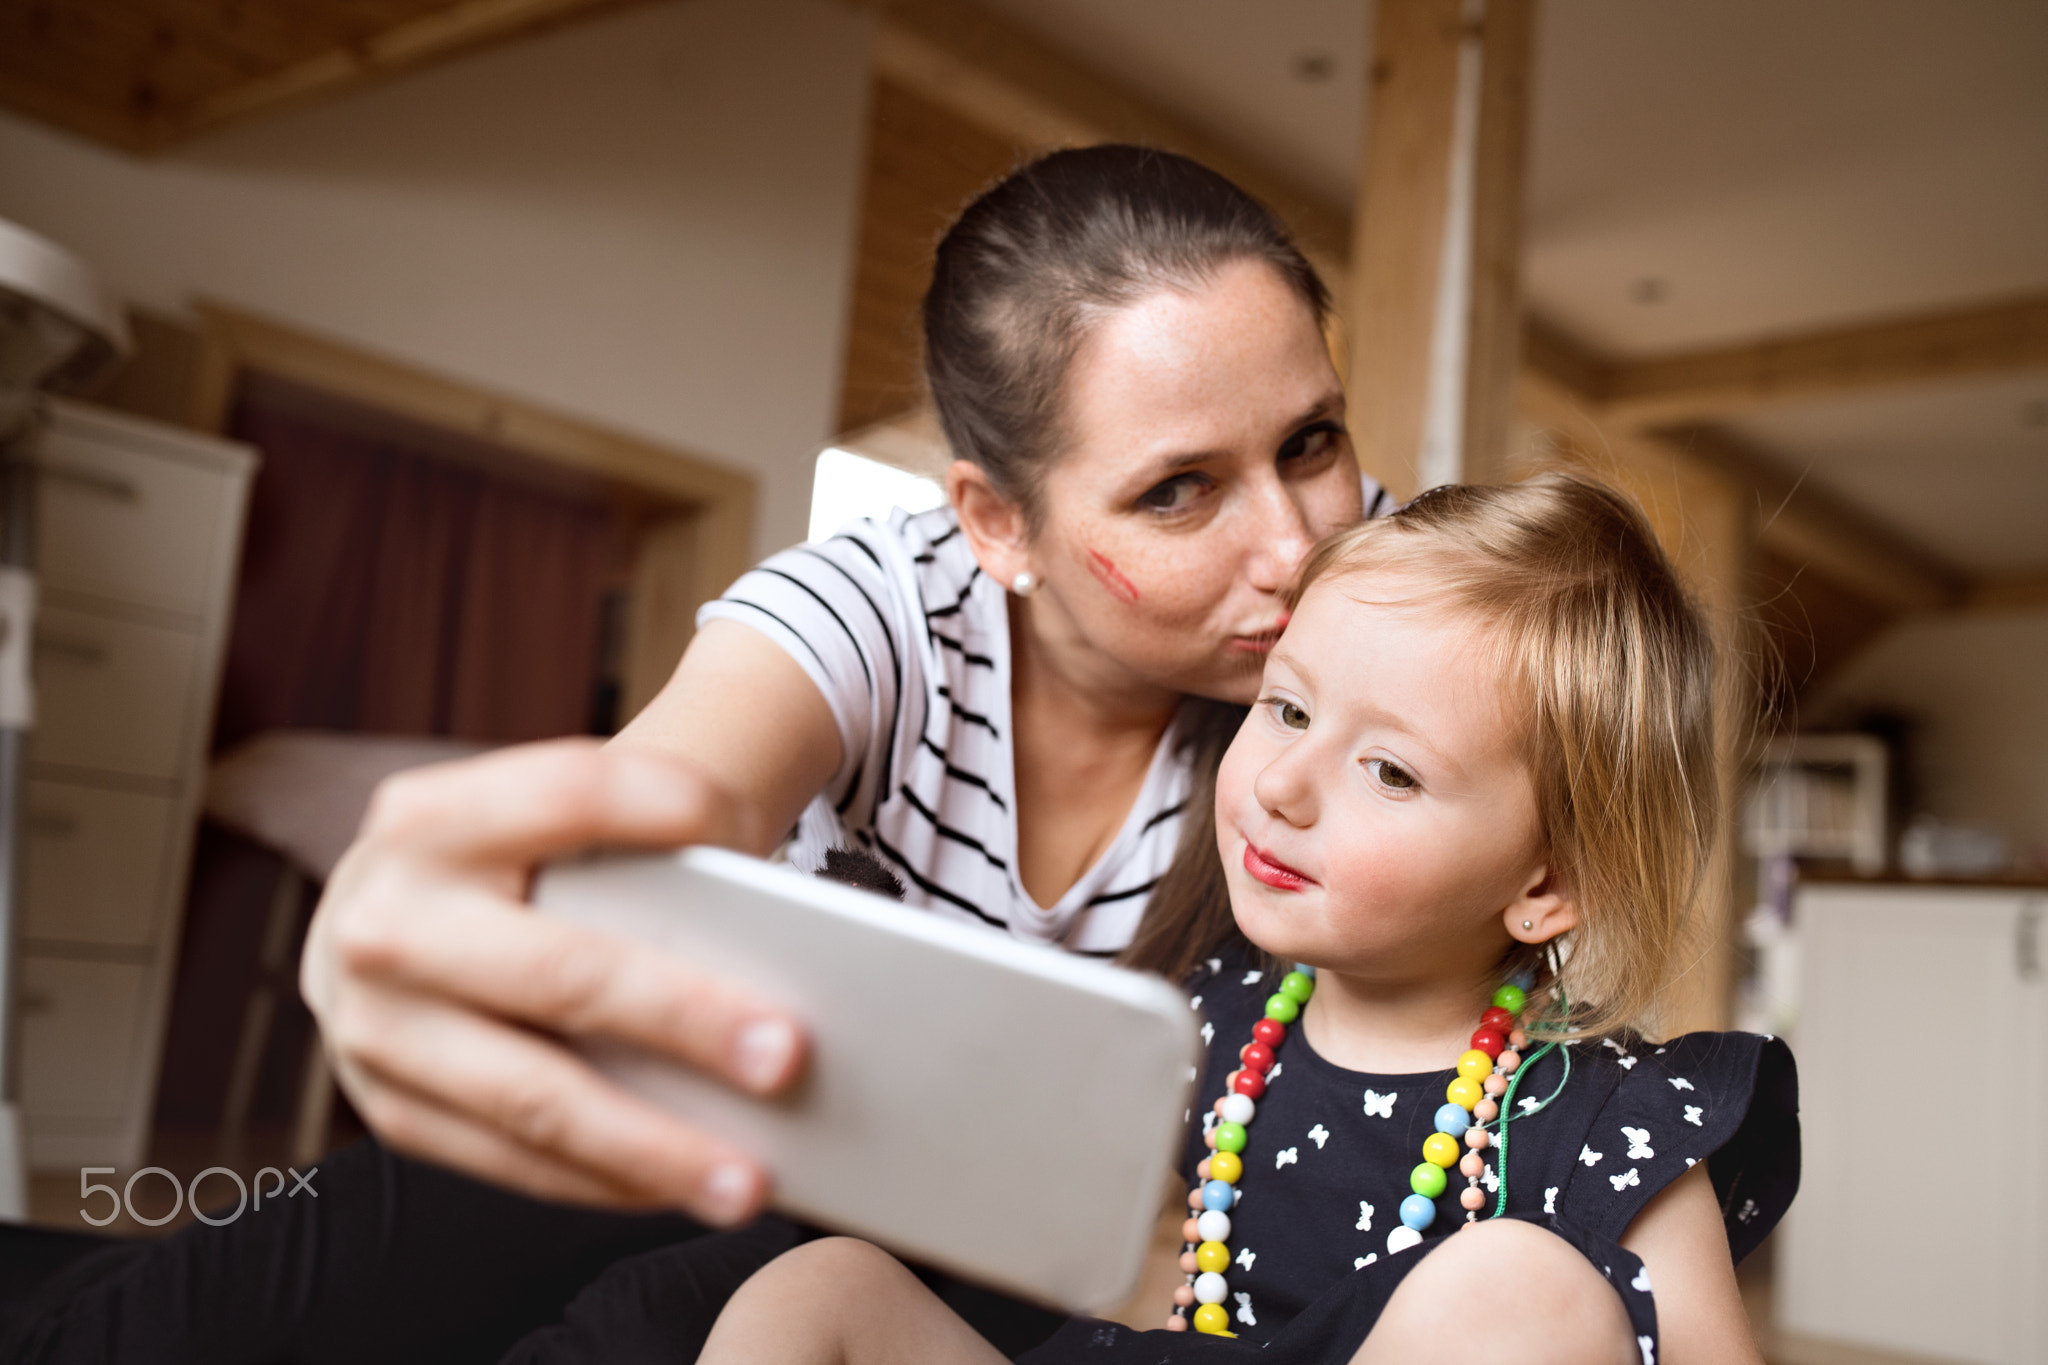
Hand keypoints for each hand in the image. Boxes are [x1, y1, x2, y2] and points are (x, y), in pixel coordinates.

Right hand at [300, 738, 805, 1221]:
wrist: (379, 919)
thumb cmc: (505, 869)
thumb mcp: (543, 828)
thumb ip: (632, 853)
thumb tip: (765, 939)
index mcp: (431, 818)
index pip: (565, 794)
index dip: (658, 806)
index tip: (747, 833)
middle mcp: (387, 919)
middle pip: (560, 972)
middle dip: (681, 1018)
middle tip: (786, 1055)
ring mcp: (376, 1026)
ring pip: (535, 1097)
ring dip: (655, 1146)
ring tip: (749, 1178)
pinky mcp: (391, 1109)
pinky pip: (514, 1162)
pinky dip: (610, 1181)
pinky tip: (684, 1186)